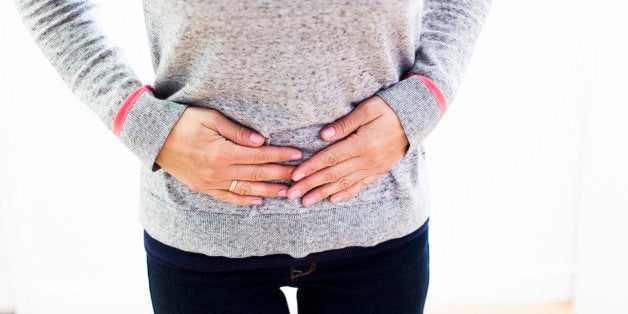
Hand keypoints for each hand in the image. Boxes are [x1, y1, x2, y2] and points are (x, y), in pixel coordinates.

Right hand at [155, 107, 302, 205]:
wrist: (154, 138)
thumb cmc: (182, 122)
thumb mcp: (210, 118)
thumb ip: (236, 131)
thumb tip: (260, 141)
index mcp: (222, 152)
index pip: (259, 155)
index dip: (280, 155)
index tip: (297, 154)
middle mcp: (218, 171)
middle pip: (257, 173)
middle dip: (280, 174)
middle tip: (300, 175)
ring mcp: (210, 182)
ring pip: (245, 188)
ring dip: (267, 191)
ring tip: (286, 192)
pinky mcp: (202, 187)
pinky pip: (227, 197)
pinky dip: (243, 200)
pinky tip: (257, 201)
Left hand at [286, 95, 408, 206]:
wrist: (416, 119)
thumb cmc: (390, 109)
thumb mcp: (368, 109)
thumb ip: (346, 123)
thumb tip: (324, 136)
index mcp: (362, 144)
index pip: (331, 158)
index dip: (311, 167)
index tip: (295, 176)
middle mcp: (367, 160)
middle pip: (333, 175)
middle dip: (311, 185)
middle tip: (292, 194)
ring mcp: (374, 167)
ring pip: (344, 184)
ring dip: (323, 193)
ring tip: (306, 202)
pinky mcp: (379, 170)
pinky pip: (360, 185)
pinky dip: (346, 193)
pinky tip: (333, 200)